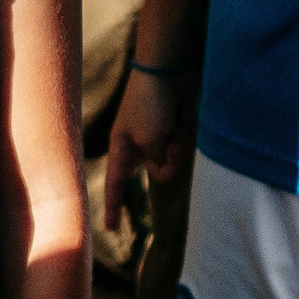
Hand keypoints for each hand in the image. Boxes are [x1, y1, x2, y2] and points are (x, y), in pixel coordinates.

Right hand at [109, 66, 192, 214]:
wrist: (167, 70)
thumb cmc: (150, 104)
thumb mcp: (149, 140)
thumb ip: (157, 162)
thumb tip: (166, 164)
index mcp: (122, 147)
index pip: (115, 184)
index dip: (113, 207)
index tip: (112, 228)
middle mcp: (139, 144)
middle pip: (158, 173)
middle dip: (168, 160)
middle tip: (168, 141)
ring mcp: (158, 136)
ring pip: (175, 160)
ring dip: (179, 144)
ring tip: (175, 123)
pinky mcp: (175, 128)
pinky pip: (185, 145)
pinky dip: (187, 134)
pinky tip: (183, 116)